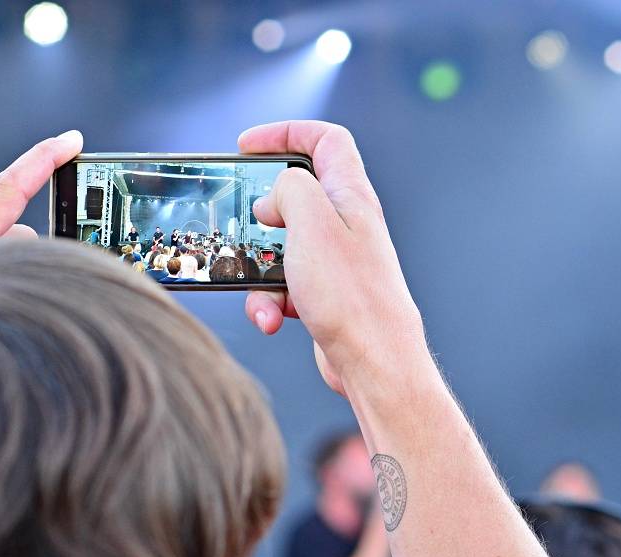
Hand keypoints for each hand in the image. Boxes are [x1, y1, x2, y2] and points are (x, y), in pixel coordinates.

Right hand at [240, 121, 426, 395]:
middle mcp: (346, 224)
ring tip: (261, 294)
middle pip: (297, 196)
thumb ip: (290, 189)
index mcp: (350, 196)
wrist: (374, 360)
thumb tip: (275, 196)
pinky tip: (272, 318)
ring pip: (282, 248)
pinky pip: (283, 287)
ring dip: (259, 272)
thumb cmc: (351, 294)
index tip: (247, 145)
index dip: (286, 133)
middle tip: (245, 221)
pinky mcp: (325, 294)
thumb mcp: (311, 223)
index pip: (325, 141)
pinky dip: (269, 301)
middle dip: (263, 212)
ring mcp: (336, 261)